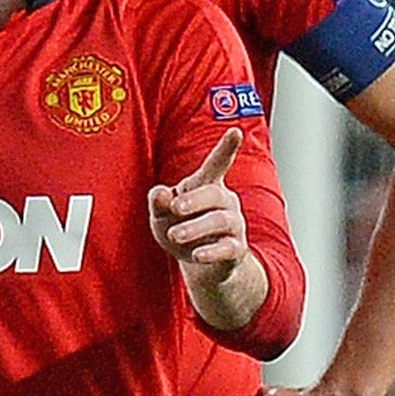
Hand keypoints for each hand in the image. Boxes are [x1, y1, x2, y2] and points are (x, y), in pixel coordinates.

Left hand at [151, 128, 247, 281]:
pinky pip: (228, 248)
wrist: (203, 265)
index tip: (235, 131)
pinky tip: (197, 255)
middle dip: (194, 200)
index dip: (227, 148)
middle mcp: (225, 202)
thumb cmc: (181, 228)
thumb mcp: (162, 215)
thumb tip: (159, 193)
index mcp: (207, 186)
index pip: (218, 164)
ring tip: (174, 236)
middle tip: (174, 208)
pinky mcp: (235, 249)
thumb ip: (158, 203)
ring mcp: (233, 226)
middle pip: (214, 195)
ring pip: (221, 220)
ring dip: (195, 227)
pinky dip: (211, 251)